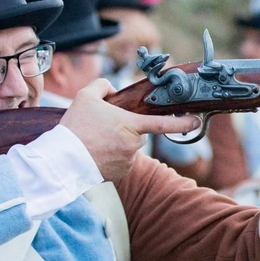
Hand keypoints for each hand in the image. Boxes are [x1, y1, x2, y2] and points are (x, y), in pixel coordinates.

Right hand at [62, 79, 200, 182]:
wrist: (62, 158)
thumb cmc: (75, 127)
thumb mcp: (85, 96)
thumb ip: (103, 85)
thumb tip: (112, 90)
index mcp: (130, 125)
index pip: (163, 123)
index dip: (182, 123)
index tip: (196, 123)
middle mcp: (133, 145)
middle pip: (137, 134)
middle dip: (124, 130)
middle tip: (100, 129)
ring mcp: (127, 161)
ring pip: (128, 148)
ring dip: (117, 145)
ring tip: (94, 142)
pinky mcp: (120, 174)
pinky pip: (121, 162)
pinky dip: (112, 158)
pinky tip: (96, 154)